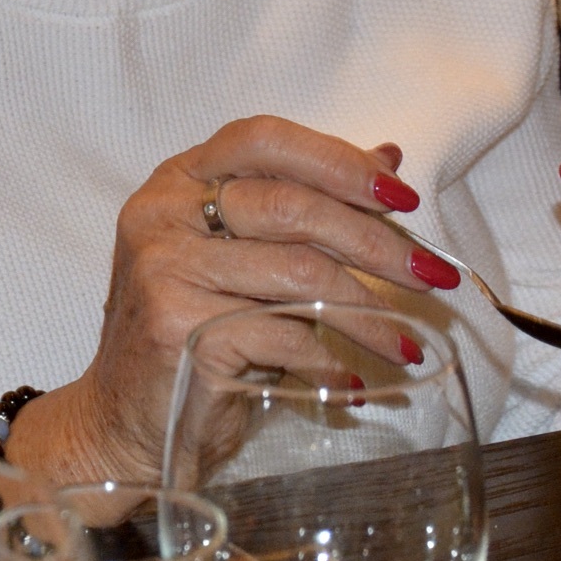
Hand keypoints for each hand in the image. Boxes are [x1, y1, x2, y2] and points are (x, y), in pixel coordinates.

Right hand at [24, 119, 457, 485]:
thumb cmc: (196, 333)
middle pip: (290, 206)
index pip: (264, 140)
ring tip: (406, 344)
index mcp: (178, 181)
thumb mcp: (250, 260)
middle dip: (376, 244)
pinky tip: (352, 382)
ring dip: (368, 315)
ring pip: (297, 274)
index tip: (405, 198)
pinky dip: (329, 362)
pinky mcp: (176, 328)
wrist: (127, 421)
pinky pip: (281, 335)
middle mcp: (161, 214)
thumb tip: (390, 157)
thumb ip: (307, 206)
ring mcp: (162, 269)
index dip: (338, 161)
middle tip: (433, 279)